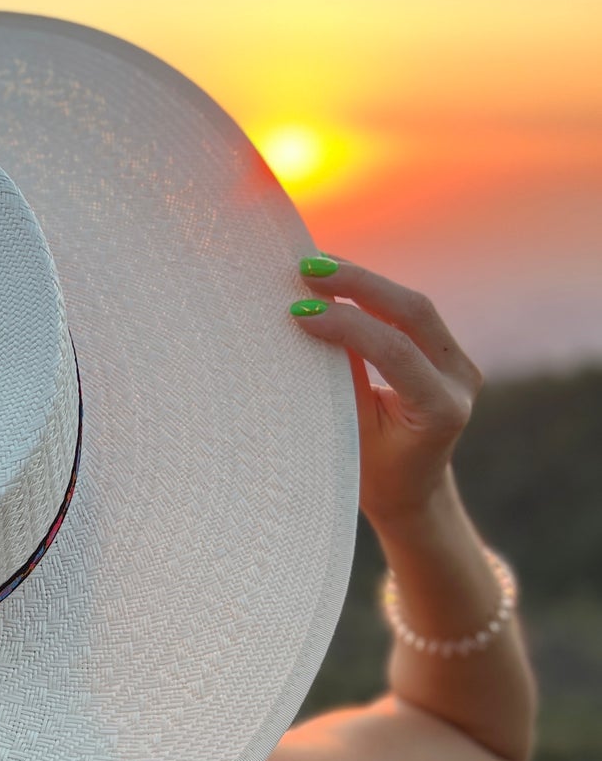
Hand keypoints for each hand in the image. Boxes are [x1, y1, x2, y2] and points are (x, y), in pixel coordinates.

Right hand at [287, 255, 484, 528]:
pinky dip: (370, 295)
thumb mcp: (354, 433)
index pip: (394, 351)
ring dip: (362, 282)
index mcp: (443, 409)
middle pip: (413, 312)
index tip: (299, 313)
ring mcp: (459, 362)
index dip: (347, 326)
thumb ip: (344, 380)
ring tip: (315, 268)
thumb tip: (312, 323)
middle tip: (308, 269)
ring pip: (412, 306)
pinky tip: (335, 282)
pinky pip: (409, 313)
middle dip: (359, 284)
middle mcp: (462, 380)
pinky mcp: (446, 351)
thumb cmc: (375, 474)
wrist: (413, 492)